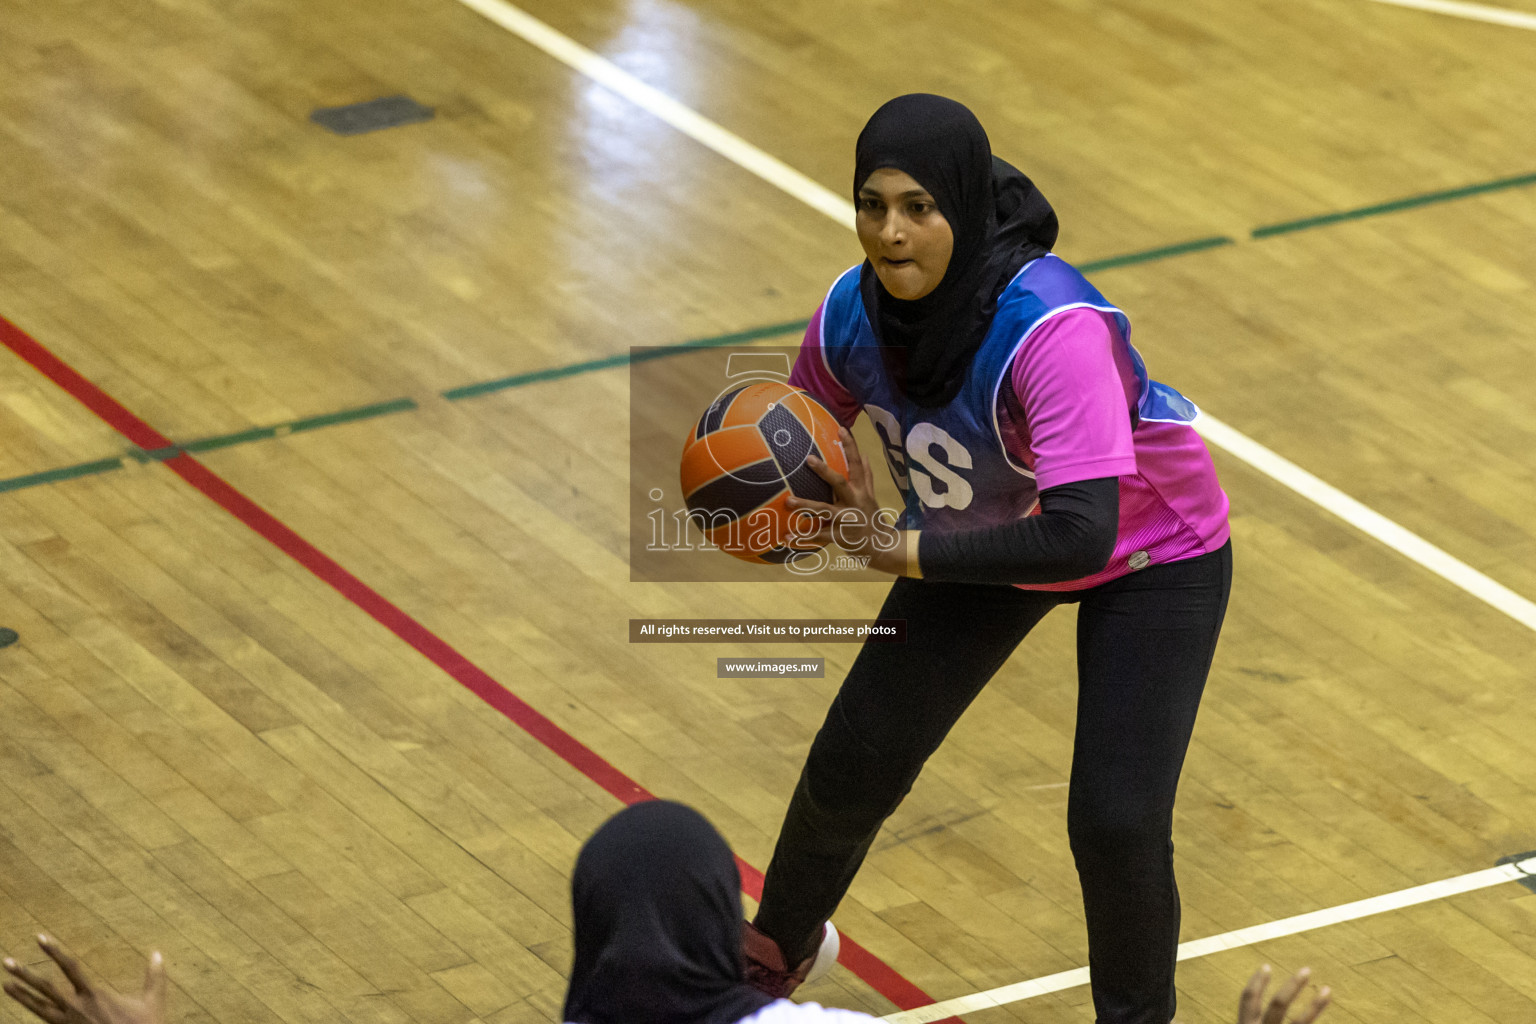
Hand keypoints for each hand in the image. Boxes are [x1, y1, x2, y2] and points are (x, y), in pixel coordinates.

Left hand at [3, 936, 165, 1023]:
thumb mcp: (152, 1002)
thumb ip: (154, 977)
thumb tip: (158, 953)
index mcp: (94, 995)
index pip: (70, 967)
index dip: (54, 951)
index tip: (40, 938)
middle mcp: (75, 1007)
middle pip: (45, 987)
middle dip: (25, 974)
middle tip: (6, 962)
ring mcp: (66, 1023)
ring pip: (38, 1006)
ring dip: (21, 994)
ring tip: (6, 984)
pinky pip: (43, 1019)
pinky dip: (32, 1011)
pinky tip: (25, 1005)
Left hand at [785, 427, 906, 573]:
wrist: (880, 546)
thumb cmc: (871, 517)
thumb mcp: (871, 496)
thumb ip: (867, 476)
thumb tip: (865, 454)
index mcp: (861, 490)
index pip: (856, 464)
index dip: (850, 446)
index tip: (841, 429)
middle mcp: (854, 501)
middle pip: (839, 483)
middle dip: (824, 471)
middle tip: (808, 459)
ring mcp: (847, 519)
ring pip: (824, 510)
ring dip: (806, 505)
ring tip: (788, 501)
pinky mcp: (840, 536)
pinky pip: (819, 535)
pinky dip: (802, 537)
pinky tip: (786, 537)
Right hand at [1238, 964, 1330, 1023]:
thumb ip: (1256, 1022)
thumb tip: (1260, 1013)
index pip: (1248, 1000)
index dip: (1256, 981)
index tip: (1266, 966)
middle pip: (1278, 1004)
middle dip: (1293, 986)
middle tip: (1307, 970)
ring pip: (1299, 1021)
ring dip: (1315, 1005)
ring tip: (1327, 991)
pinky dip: (1316, 1016)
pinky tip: (1324, 1008)